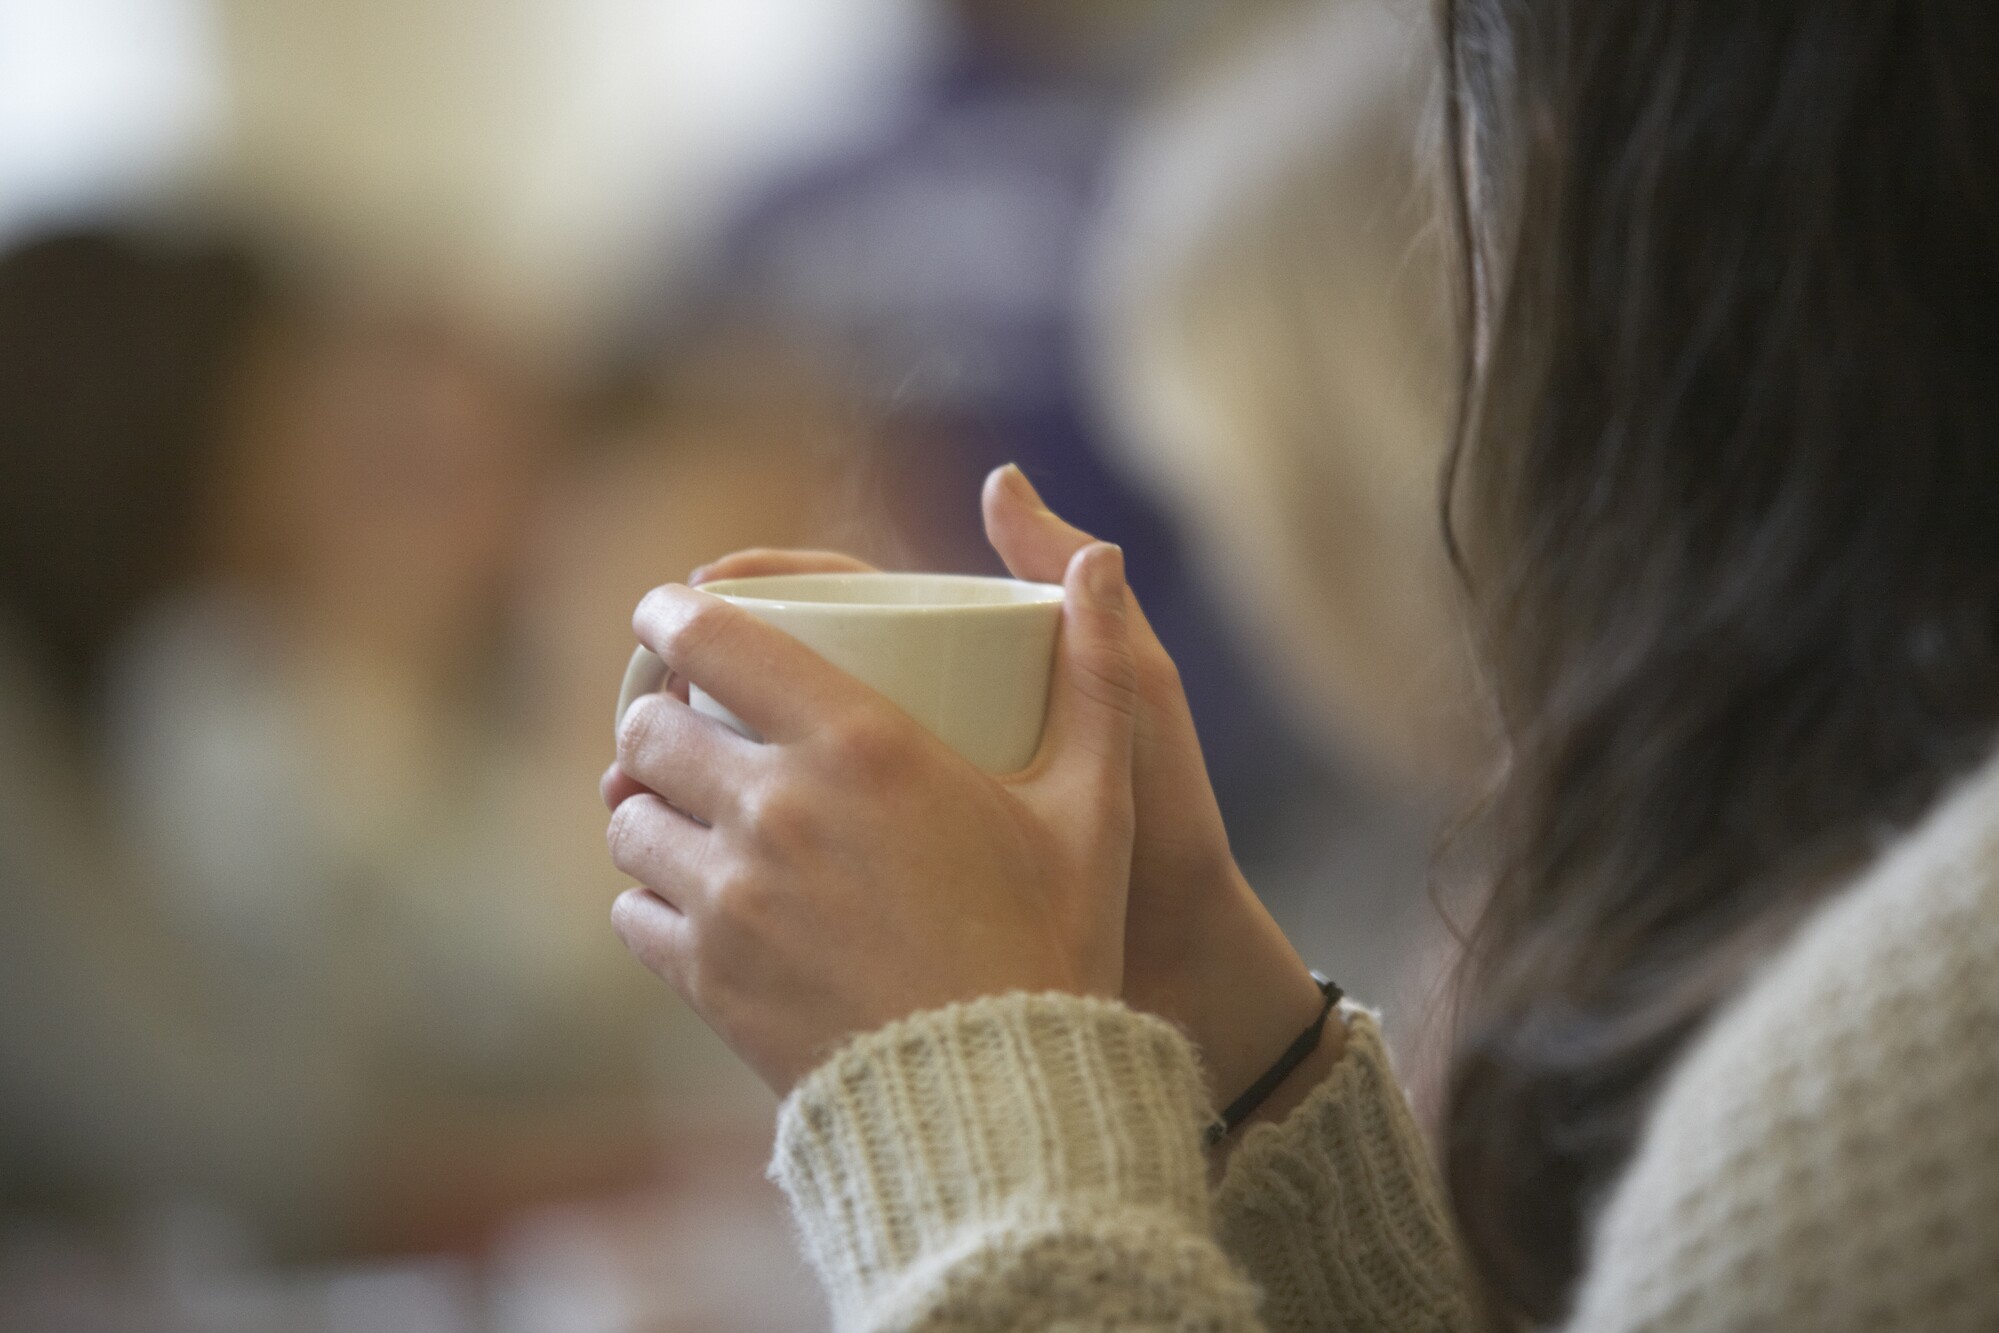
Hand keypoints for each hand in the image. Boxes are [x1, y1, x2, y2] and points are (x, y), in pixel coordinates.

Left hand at [604, 541, 1137, 1095]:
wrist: (1002, 1102)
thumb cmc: (1054, 940)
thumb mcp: (1094, 802)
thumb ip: (1097, 672)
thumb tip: (1102, 558)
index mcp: (861, 744)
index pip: (714, 639)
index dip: (672, 614)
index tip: (667, 611)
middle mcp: (776, 810)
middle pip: (648, 730)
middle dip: (657, 718)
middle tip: (686, 725)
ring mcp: (731, 900)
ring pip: (628, 823)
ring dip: (649, 810)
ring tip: (686, 815)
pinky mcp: (708, 980)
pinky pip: (632, 913)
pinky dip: (651, 898)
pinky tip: (696, 900)